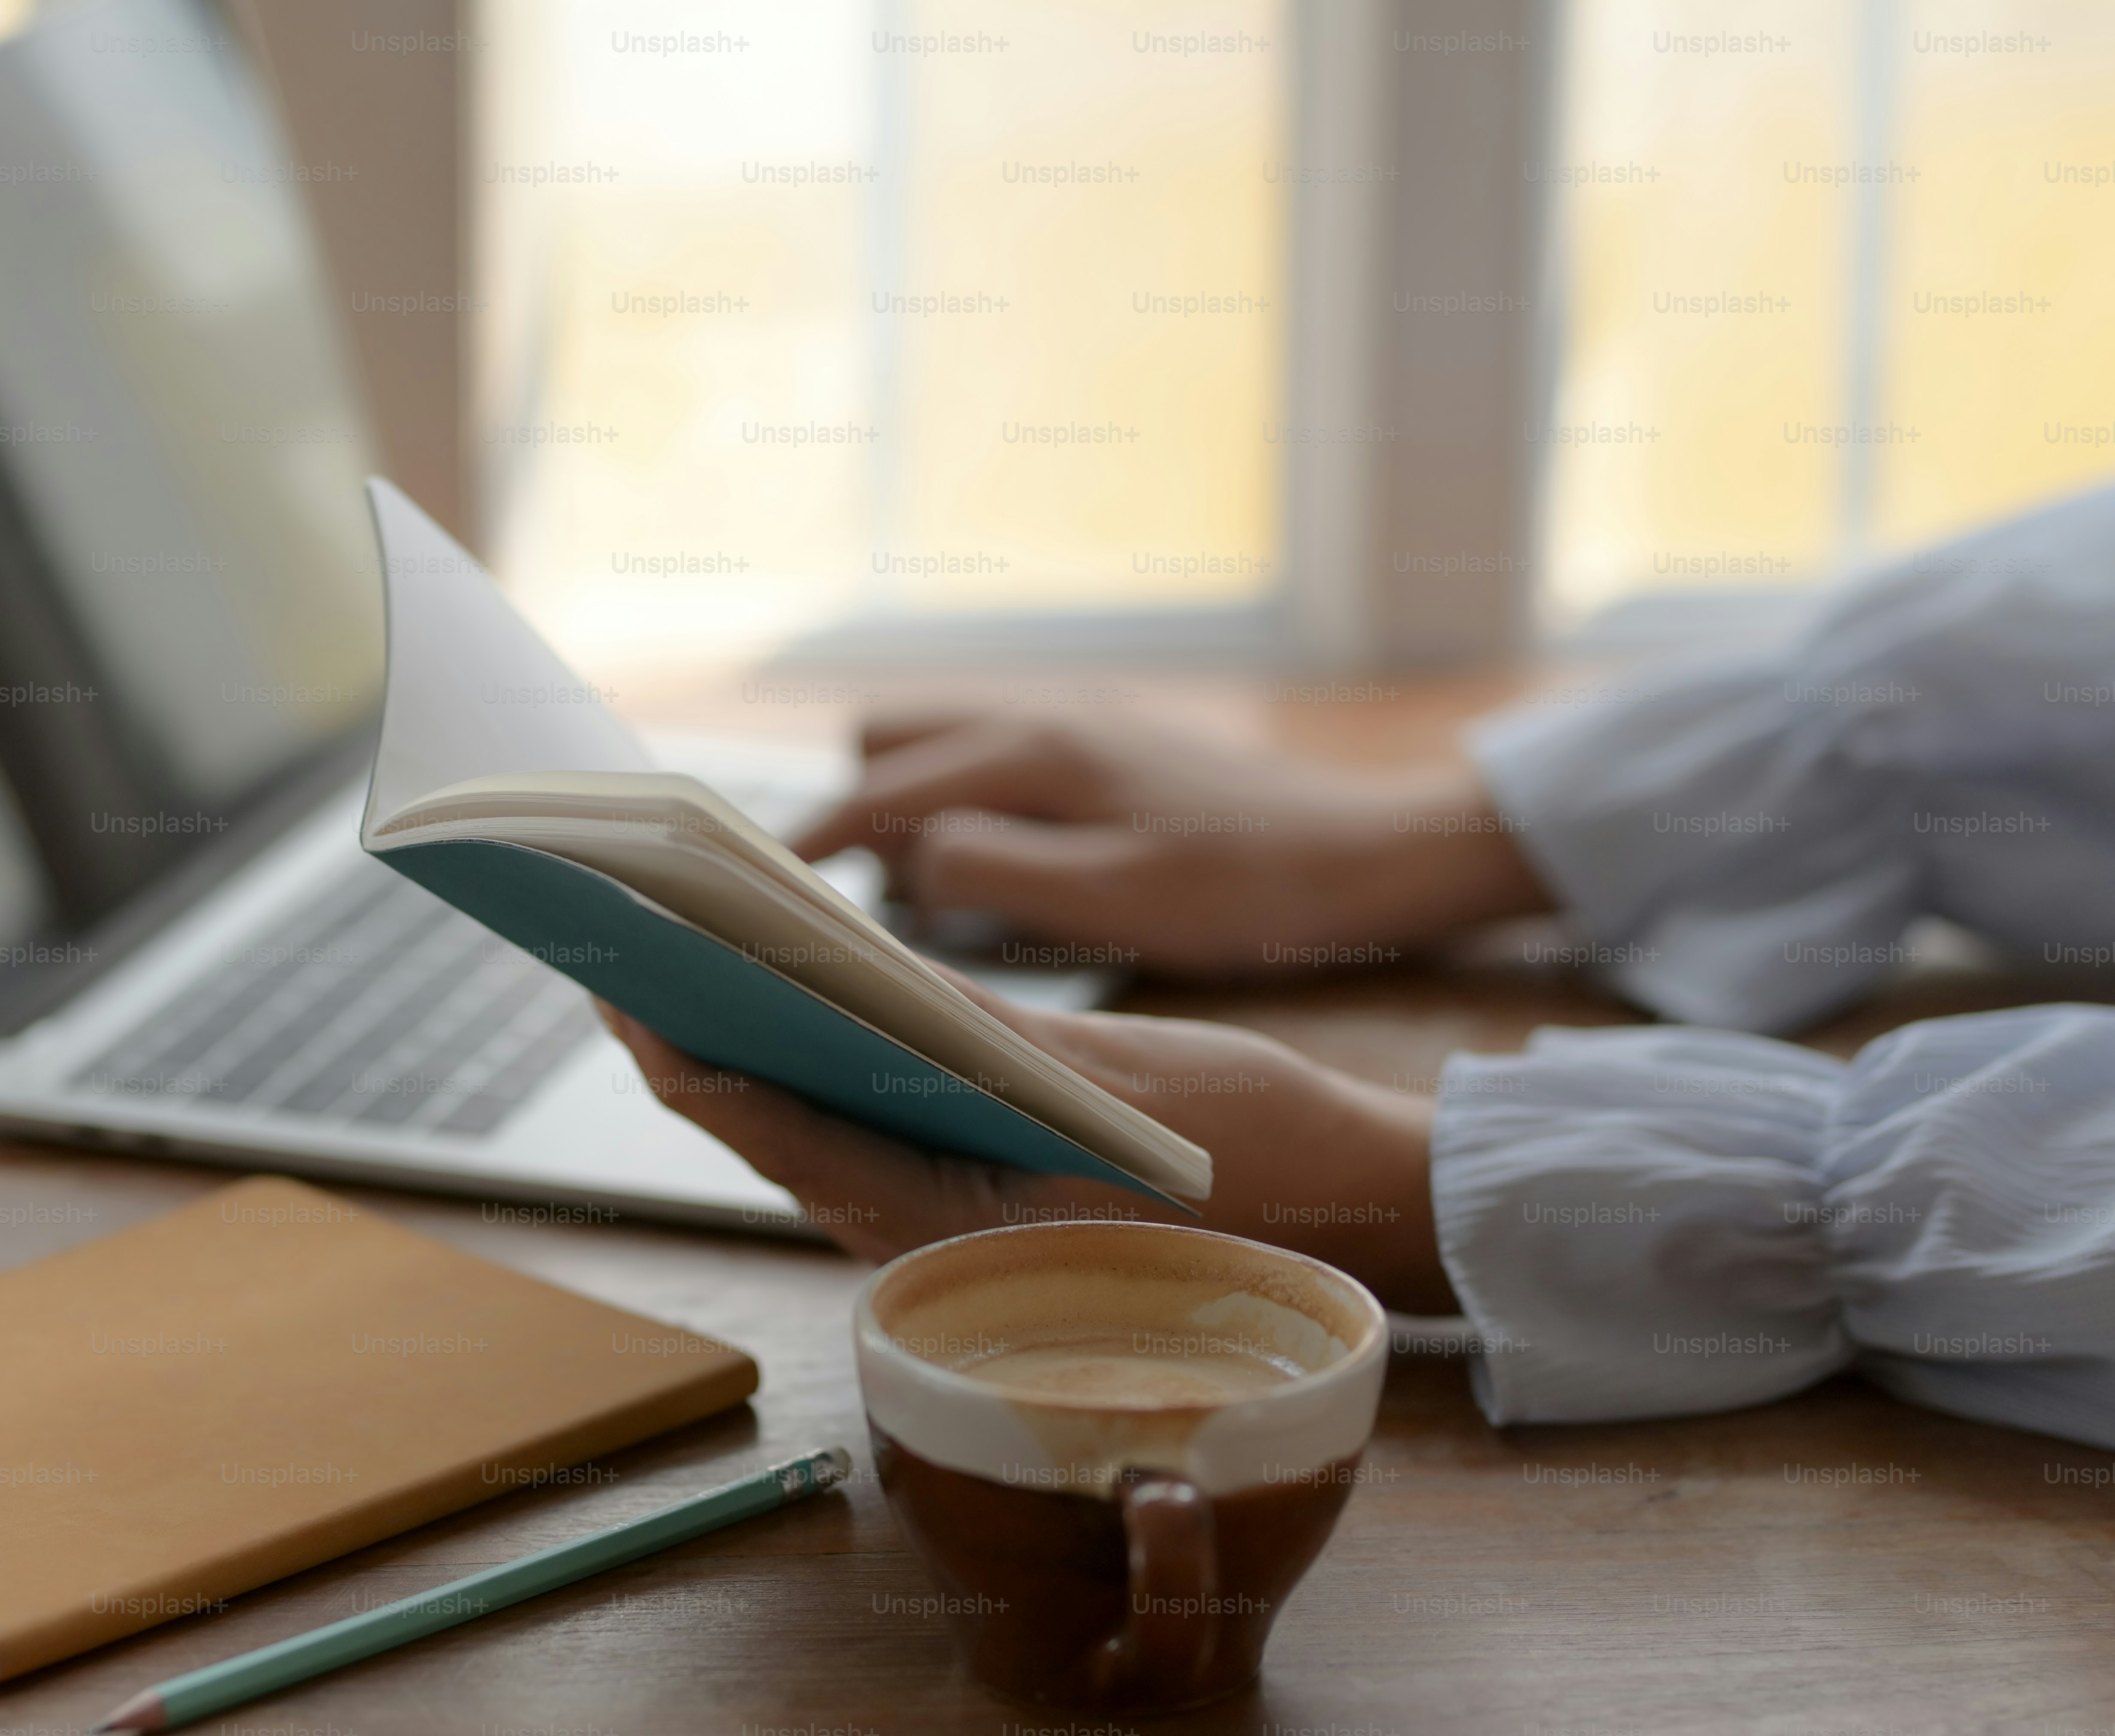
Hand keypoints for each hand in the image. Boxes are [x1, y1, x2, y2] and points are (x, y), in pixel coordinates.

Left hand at [600, 979, 1459, 1315]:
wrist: (1350, 1209)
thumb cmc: (1250, 1149)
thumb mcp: (1109, 1073)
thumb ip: (978, 1030)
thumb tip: (851, 963)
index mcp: (934, 1215)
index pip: (754, 1122)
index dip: (666, 1039)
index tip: (606, 964)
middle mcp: (912, 1226)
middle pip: (751, 1119)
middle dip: (676, 1022)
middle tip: (610, 925)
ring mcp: (935, 1213)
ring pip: (791, 1120)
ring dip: (730, 1035)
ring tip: (672, 941)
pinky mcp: (965, 1190)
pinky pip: (851, 1120)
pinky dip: (804, 1055)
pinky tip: (785, 987)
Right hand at [789, 711, 1547, 977]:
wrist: (1363, 852)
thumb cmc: (1248, 889)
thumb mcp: (1119, 900)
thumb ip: (999, 872)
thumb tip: (905, 860)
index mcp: (1035, 753)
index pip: (880, 790)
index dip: (806, 844)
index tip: (752, 888)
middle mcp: (1042, 716)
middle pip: (886, 740)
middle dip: (847, 812)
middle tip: (839, 904)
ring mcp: (1073, 721)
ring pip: (937, 744)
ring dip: (903, 805)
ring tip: (909, 895)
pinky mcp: (1102, 744)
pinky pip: (989, 758)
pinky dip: (958, 803)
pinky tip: (985, 870)